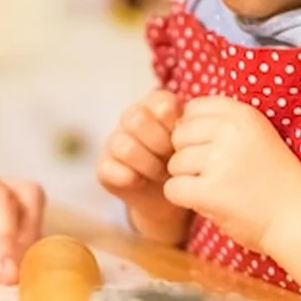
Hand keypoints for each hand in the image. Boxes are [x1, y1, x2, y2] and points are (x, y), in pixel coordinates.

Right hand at [97, 90, 189, 243]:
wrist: (171, 199)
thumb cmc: (187, 164)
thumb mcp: (196, 144)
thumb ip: (195, 129)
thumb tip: (195, 128)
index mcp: (155, 106)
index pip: (160, 102)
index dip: (173, 123)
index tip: (186, 141)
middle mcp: (131, 119)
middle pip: (136, 118)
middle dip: (159, 142)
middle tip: (174, 159)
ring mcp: (114, 142)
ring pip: (124, 145)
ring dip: (148, 163)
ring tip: (163, 174)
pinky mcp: (105, 167)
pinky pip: (109, 169)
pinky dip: (129, 178)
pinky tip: (142, 183)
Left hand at [167, 96, 300, 295]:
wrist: (298, 218)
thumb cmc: (276, 182)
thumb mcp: (257, 138)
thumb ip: (224, 126)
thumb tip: (176, 125)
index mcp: (244, 115)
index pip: (193, 109)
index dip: (194, 132)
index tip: (213, 151)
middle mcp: (230, 132)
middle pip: (179, 136)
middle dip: (188, 157)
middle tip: (214, 175)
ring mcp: (220, 161)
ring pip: (174, 164)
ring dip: (187, 180)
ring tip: (215, 190)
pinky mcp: (210, 191)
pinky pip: (172, 189)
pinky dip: (183, 199)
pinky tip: (206, 203)